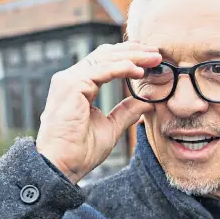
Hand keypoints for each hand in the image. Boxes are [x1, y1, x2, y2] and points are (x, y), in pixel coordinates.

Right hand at [36, 42, 160, 182]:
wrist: (62, 166)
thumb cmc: (79, 152)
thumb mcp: (110, 128)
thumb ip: (125, 112)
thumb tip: (146, 102)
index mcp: (77, 88)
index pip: (104, 63)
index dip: (128, 58)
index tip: (151, 60)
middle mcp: (70, 80)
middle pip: (105, 55)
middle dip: (133, 51)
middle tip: (157, 53)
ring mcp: (68, 81)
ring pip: (105, 59)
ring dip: (132, 56)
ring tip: (154, 58)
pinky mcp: (71, 86)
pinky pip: (101, 70)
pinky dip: (122, 68)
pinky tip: (139, 70)